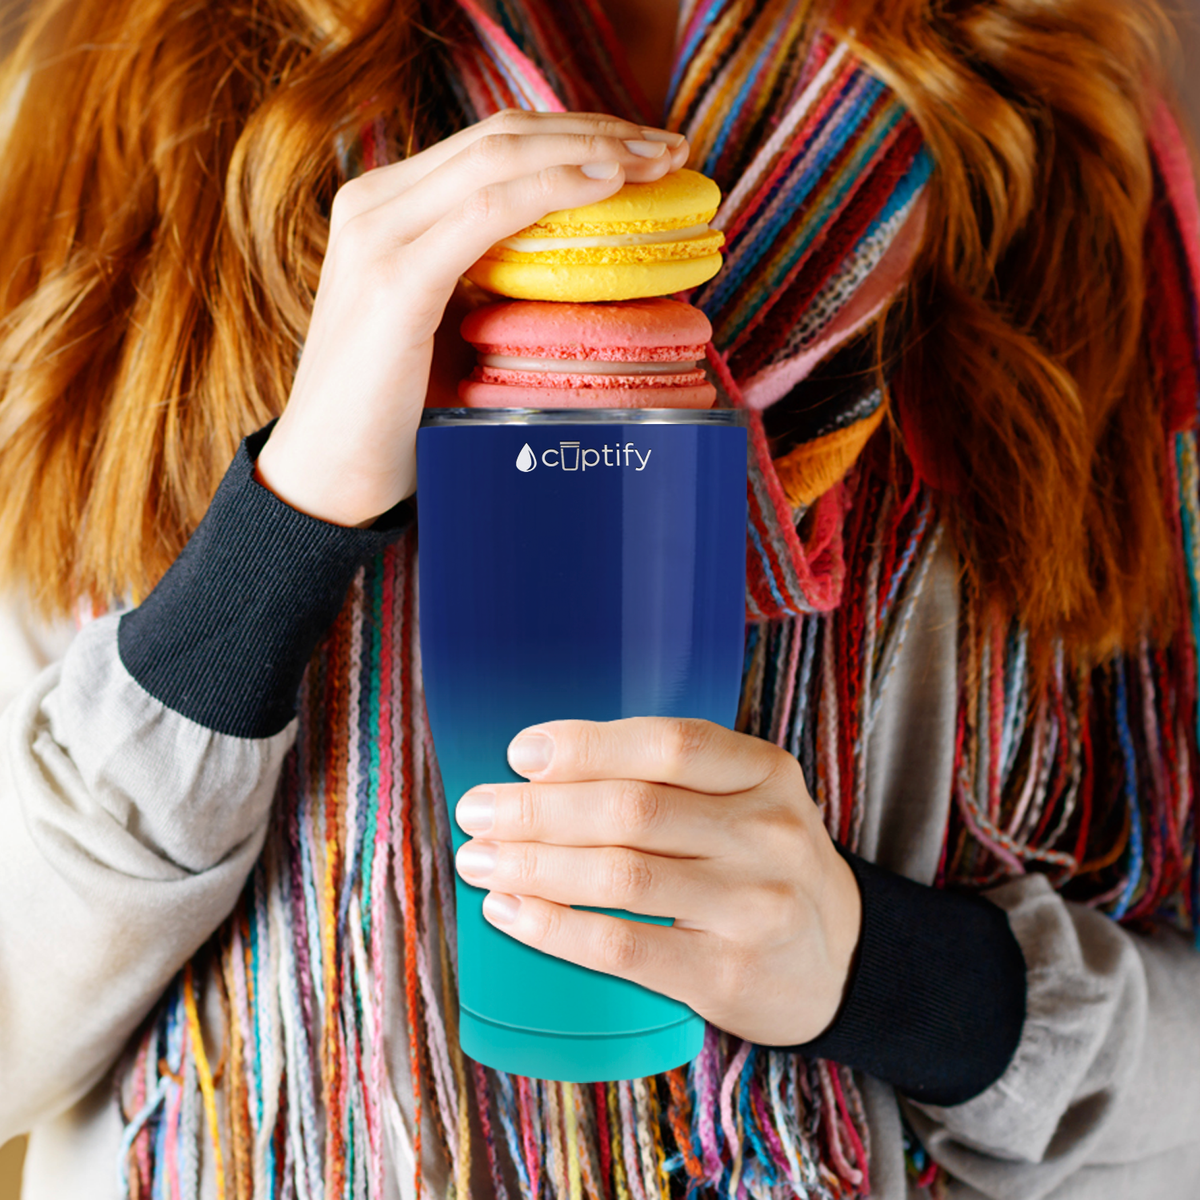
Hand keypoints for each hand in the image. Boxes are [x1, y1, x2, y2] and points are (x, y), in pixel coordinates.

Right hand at [255, 110, 688, 526]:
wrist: (329, 476)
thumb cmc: (394, 413)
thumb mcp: (446, 325)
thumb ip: (488, 280)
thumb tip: (574, 264)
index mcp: (386, 208)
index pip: (492, 144)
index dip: (573, 133)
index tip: (642, 148)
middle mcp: (374, 204)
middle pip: (503, 136)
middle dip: (596, 130)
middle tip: (668, 147)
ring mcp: (378, 236)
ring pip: (500, 158)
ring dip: (590, 151)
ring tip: (657, 161)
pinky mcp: (394, 281)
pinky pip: (487, 213)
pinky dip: (551, 190)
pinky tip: (606, 186)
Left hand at [453, 718, 862, 1045]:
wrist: (842, 959)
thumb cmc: (763, 863)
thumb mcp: (746, 799)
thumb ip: (671, 778)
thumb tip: (541, 770)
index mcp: (765, 772)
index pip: (669, 744)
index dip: (587, 745)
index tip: (521, 752)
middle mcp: (767, 833)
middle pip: (631, 809)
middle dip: (538, 809)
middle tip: (477, 809)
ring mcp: (752, 906)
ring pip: (620, 876)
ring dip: (534, 865)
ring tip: (479, 860)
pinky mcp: (727, 973)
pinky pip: (624, 947)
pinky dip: (556, 928)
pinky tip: (511, 912)